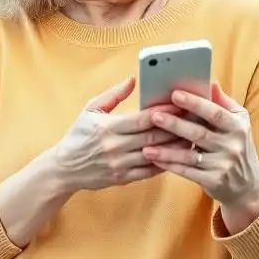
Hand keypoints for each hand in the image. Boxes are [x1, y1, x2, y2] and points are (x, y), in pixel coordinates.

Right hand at [44, 77, 181, 192]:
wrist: (63, 169)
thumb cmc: (78, 135)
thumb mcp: (90, 110)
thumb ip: (113, 94)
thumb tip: (133, 79)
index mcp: (108, 127)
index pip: (143, 119)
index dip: (165, 111)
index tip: (182, 103)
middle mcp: (115, 147)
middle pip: (154, 136)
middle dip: (177, 126)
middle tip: (195, 117)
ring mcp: (120, 164)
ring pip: (156, 155)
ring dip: (176, 146)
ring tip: (194, 135)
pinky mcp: (123, 178)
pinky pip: (150, 171)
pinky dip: (166, 163)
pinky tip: (178, 154)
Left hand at [143, 81, 258, 209]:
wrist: (248, 185)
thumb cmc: (238, 146)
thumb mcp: (239, 122)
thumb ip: (223, 103)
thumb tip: (210, 82)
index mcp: (238, 126)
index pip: (215, 112)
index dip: (195, 103)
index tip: (174, 94)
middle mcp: (232, 145)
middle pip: (199, 133)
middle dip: (175, 124)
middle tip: (153, 116)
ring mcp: (223, 165)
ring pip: (190, 155)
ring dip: (167, 151)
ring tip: (146, 145)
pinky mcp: (214, 181)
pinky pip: (188, 172)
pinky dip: (171, 166)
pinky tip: (155, 160)